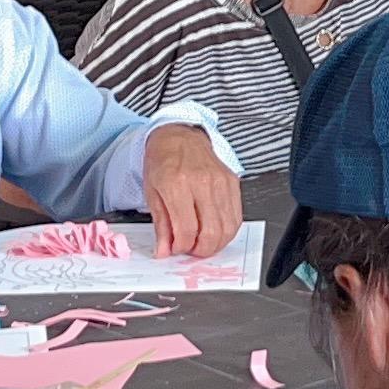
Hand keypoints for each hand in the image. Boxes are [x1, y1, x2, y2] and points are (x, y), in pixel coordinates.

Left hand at [141, 121, 242, 256]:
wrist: (179, 137)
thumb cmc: (162, 162)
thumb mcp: (152, 193)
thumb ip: (161, 225)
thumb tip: (164, 251)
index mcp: (177, 184)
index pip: (186, 229)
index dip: (181, 247)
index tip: (176, 248)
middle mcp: (202, 182)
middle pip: (211, 232)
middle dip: (201, 250)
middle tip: (191, 249)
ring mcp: (220, 182)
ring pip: (227, 228)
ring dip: (215, 243)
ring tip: (202, 242)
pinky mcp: (232, 182)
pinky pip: (236, 216)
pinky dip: (226, 231)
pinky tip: (214, 230)